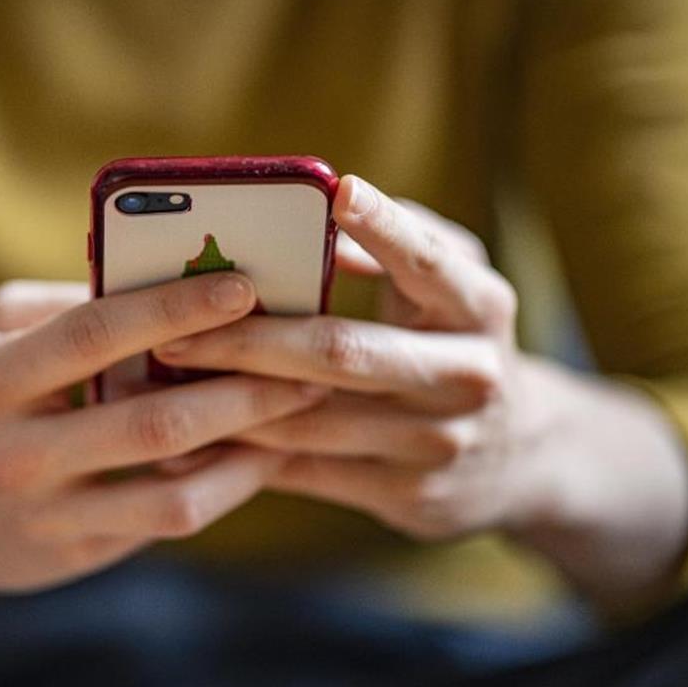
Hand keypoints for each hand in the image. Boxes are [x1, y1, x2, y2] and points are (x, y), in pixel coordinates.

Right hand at [0, 275, 328, 591]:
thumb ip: (67, 306)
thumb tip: (167, 277)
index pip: (95, 335)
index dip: (175, 308)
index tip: (245, 285)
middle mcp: (17, 452)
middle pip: (152, 420)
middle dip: (243, 389)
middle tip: (308, 362)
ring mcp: (46, 514)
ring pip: (171, 490)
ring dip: (249, 451)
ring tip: (300, 413)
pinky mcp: (72, 555)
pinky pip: (163, 522)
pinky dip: (221, 487)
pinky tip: (258, 456)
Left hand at [154, 176, 687, 607]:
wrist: (522, 458)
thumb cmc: (457, 344)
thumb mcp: (453, 290)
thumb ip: (398, 247)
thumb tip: (319, 217)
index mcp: (481, 309)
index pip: (428, 262)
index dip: (384, 226)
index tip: (336, 189)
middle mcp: (468, 376)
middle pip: (343, 353)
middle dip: (248, 341)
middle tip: (173, 332)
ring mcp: (439, 444)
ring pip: (313, 421)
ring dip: (231, 401)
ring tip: (165, 381)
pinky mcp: (411, 497)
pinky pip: (309, 473)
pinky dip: (248, 453)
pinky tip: (196, 436)